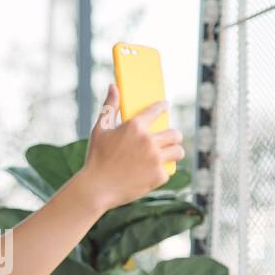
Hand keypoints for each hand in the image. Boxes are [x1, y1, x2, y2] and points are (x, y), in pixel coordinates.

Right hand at [75, 83, 183, 211]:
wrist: (96, 188)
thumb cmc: (96, 158)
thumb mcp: (100, 130)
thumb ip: (109, 107)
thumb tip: (113, 86)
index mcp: (135, 126)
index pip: (156, 110)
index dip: (162, 107)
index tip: (165, 106)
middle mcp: (148, 140)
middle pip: (175, 133)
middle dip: (173, 136)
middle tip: (169, 139)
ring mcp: (155, 159)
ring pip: (178, 151)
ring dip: (174, 152)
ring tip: (169, 155)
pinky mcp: (158, 176)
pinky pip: (168, 170)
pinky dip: (162, 172)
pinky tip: (154, 172)